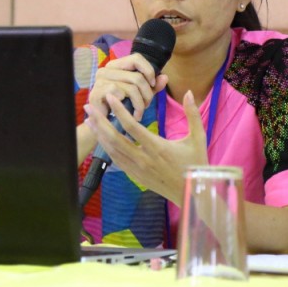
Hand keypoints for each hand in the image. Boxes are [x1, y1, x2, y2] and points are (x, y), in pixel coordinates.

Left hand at [83, 90, 207, 204]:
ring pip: (112, 150)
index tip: (110, 98)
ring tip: (90, 120)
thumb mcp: (198, 138)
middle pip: (115, 138)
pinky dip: (106, 148)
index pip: (132, 127)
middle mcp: (143, 159)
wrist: (192, 194)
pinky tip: (101, 138)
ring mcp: (137, 169)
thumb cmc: (196, 164)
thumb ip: (193, 114)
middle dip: (100, 121)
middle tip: (89, 107)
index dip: (119, 111)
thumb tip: (189, 92)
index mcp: (157, 147)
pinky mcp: (135, 176)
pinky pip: (117, 161)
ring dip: (99, 134)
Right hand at [86, 53, 168, 121]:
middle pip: (138, 76)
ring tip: (140, 113)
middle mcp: (106, 69)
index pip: (136, 58)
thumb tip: (165, 77)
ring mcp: (100, 80)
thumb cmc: (121, 108)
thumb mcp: (140, 95)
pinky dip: (132, 107)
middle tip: (146, 106)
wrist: (102, 125)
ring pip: (133, 86)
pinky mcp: (98, 91)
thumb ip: (152, 86)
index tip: (153, 85)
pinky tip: (133, 115)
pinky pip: (123, 94)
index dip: (149, 71)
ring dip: (141, 103)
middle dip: (147, 93)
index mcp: (115, 66)